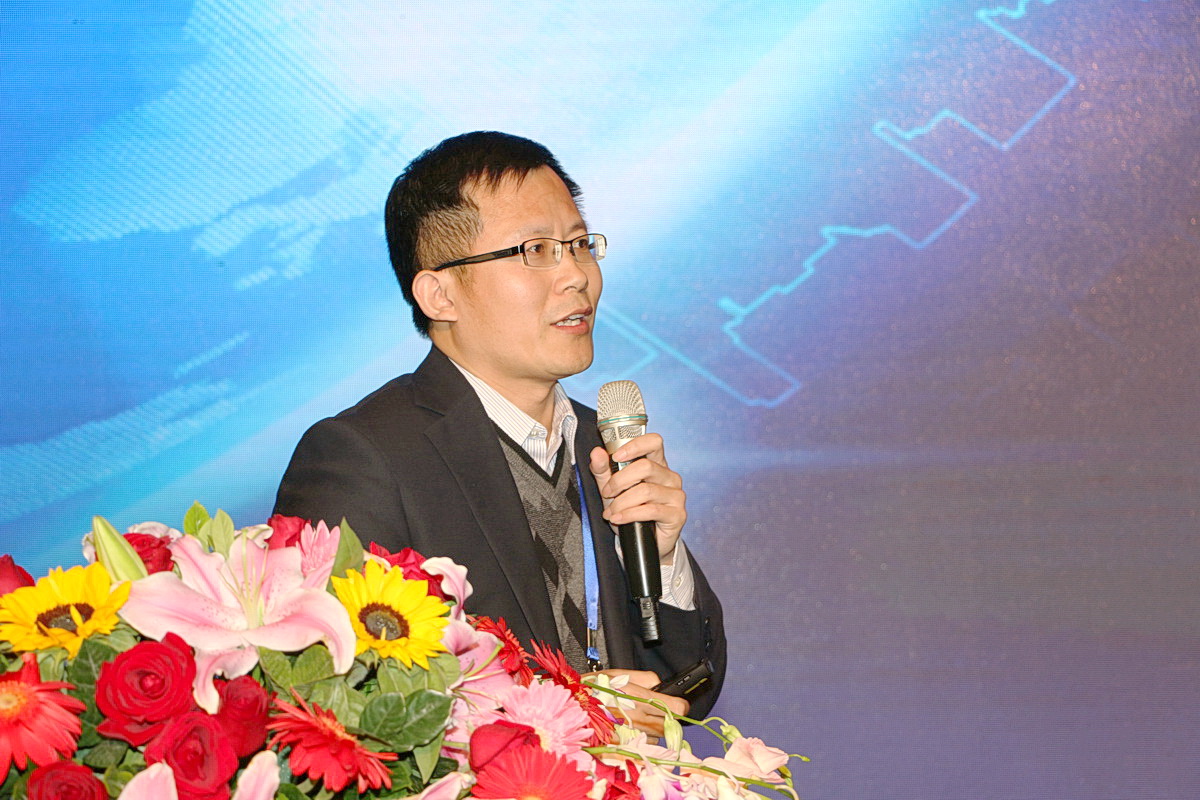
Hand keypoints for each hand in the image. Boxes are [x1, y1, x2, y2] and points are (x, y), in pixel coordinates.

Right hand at [584, 668, 688, 738]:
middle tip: (656, 711)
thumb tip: (658, 684)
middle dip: (667, 719)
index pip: (677, 708)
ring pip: (656, 738)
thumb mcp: (616, 674)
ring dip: (651, 731)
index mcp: (639, 699)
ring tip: (635, 719)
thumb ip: (644, 678)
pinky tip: (626, 730)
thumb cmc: (587, 689)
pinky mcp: (621, 748)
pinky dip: (637, 740)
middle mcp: (638, 720)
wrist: (566, 709)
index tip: (676, 702)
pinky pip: (639, 747)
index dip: (679, 705)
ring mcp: (630, 737)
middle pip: (670, 726)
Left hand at [588, 435, 686, 562]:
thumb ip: (603, 471)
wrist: (644, 543)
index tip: (616, 456)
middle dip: (619, 481)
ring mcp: (676, 495)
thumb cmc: (631, 512)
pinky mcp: (677, 514)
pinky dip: (629, 514)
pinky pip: (650, 510)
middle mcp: (670, 477)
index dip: (635, 445)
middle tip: (607, 493)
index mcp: (657, 465)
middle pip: (645, 467)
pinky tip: (619, 519)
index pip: (654, 442)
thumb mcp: (612, 490)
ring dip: (621, 502)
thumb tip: (597, 452)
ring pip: (645, 491)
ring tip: (611, 512)